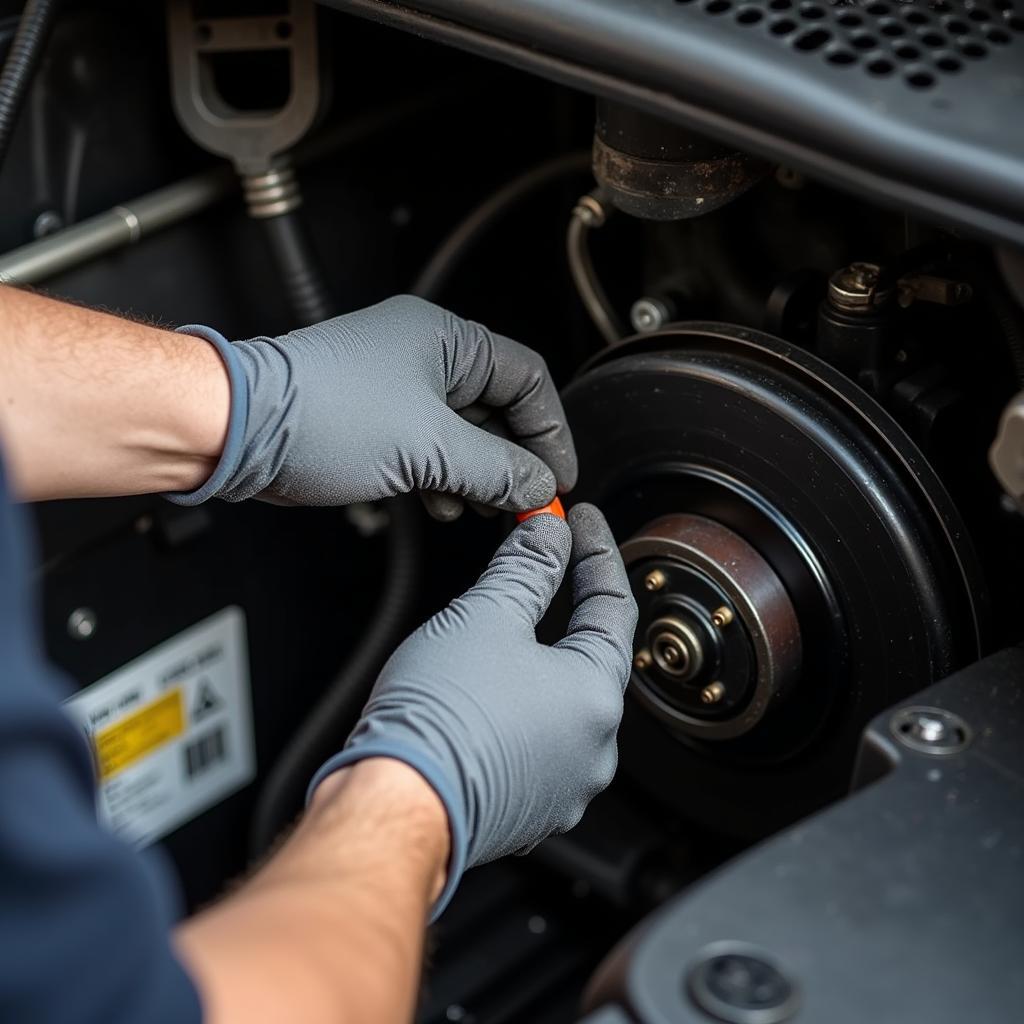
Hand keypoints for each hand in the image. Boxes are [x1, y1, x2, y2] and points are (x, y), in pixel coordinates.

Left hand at [169, 296, 575, 512]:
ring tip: (484, 508)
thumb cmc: (324, 416)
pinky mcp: (375, 419)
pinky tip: (442, 504)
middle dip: (513, 458)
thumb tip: (538, 486)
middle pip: (497, 407)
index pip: (527, 378)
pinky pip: (427, 447)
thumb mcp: (430, 449)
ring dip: (477, 474)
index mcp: (447, 340)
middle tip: (526, 501)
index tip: (559, 476)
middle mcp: (425, 356)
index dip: (550, 430)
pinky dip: (442, 477)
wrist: (242, 429)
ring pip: (462, 432)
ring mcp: (398, 387)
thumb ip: (496, 469)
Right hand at [308, 503, 637, 916]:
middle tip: (538, 567)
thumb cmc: (440, 718)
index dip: (594, 553)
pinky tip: (483, 696)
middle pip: (588, 657)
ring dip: (534, 665)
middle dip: (563, 610)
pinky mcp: (529, 811)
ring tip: (495, 638)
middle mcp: (594, 748)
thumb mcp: (485, 616)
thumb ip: (526, 568)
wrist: (397, 804)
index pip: (612, 605)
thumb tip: (549, 537)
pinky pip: (534, 745)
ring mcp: (563, 787)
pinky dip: (516, 711)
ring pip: (558, 705)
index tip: (581, 522)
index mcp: (597, 696)